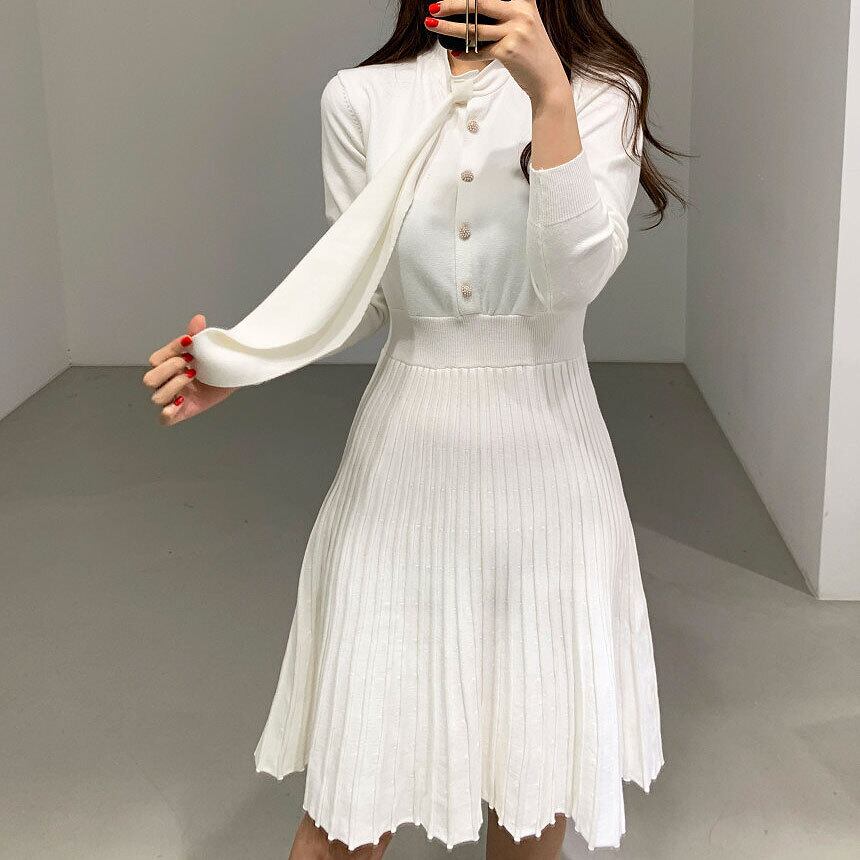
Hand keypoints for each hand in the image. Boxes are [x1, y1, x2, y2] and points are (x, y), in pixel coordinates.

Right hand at [142, 313, 234, 425]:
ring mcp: (171, 399)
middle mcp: (165, 383)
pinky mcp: (180, 414)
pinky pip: (164, 418)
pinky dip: (169, 411)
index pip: (156, 359)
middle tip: (191, 363)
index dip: (171, 350)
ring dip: (175, 386)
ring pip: (157, 397)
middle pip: (149, 379)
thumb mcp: (207, 350)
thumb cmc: (214, 365)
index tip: (189, 342)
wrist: (231, 380)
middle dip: (170, 369)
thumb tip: (198, 319)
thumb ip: (198, 336)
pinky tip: (182, 401)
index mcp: (167, 366)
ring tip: (193, 377)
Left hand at [425, 0, 570, 104]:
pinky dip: (464, 53)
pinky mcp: (508, 52)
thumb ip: (508, 14)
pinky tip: (454, 52)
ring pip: (474, 29)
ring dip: (449, 28)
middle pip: (479, 4)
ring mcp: (515, 32)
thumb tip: (474, 12)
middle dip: (453, 5)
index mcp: (525, 3)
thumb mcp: (527, 25)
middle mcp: (521, 14)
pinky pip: (479, 51)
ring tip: (433, 25)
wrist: (548, 80)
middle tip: (435, 7)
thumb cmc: (532, 54)